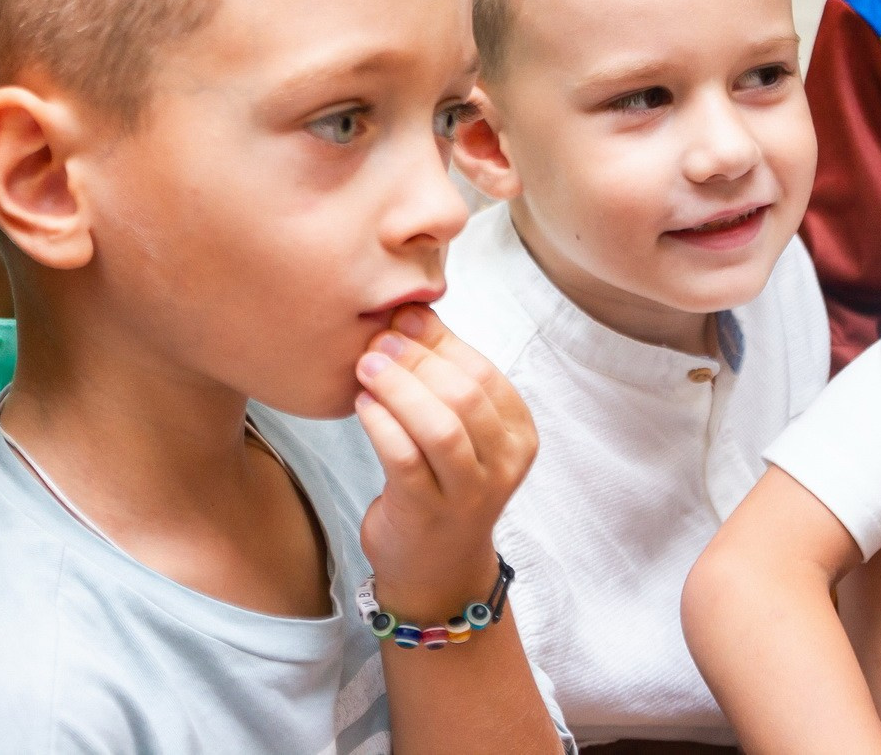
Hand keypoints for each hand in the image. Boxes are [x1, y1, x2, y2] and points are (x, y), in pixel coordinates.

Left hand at [353, 305, 537, 622]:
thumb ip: (442, 373)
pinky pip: (404, 459)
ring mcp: (469, 494)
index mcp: (519, 435)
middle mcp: (504, 465)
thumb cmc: (443, 483)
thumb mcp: (458, 428)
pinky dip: (381, 424)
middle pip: (464, 395)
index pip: (484, 373)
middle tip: (378, 340)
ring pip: (440, 427)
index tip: (402, 317)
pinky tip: (361, 405)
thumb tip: (410, 311)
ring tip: (365, 366)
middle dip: (417, 360)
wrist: (436, 568)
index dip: (442, 340)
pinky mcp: (428, 513)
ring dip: (399, 388)